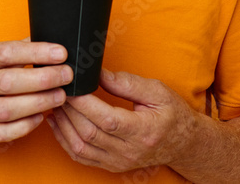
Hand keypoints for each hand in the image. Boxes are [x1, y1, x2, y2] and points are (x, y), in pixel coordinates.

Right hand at [0, 39, 72, 145]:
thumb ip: (18, 49)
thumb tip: (49, 38)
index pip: (8, 53)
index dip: (36, 52)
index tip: (61, 53)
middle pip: (9, 82)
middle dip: (43, 79)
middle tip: (67, 75)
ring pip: (7, 109)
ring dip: (38, 103)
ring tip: (60, 96)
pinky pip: (4, 133)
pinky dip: (25, 126)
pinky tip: (41, 117)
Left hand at [47, 68, 198, 172]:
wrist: (183, 144)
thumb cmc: (172, 114)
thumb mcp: (156, 91)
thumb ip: (126, 83)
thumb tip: (97, 73)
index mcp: (143, 131)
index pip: (106, 119)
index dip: (84, 102)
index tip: (71, 84)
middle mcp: (129, 151)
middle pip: (89, 132)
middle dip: (69, 109)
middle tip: (59, 89)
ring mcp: (118, 162)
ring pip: (80, 147)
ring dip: (63, 124)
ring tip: (56, 102)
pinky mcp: (111, 166)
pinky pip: (80, 157)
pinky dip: (64, 140)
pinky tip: (58, 122)